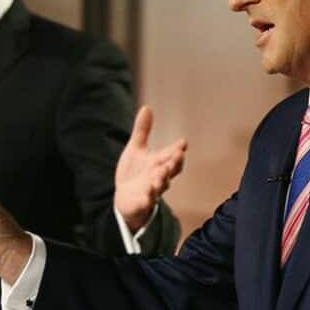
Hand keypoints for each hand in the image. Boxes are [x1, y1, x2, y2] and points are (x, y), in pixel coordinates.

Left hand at [115, 106, 186, 231]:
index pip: (171, 155)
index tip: (183, 142)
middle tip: (178, 154)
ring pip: (160, 185)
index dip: (177, 149)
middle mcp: (158, 176)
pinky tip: (148, 194)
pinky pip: (146, 201)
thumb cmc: (135, 172)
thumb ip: (142, 130)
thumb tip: (147, 107)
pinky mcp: (142, 202)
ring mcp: (151, 190)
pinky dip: (148, 198)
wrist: (126, 199)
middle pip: (171, 170)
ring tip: (162, 170)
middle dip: (175, 162)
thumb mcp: (136, 149)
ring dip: (162, 178)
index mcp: (159, 163)